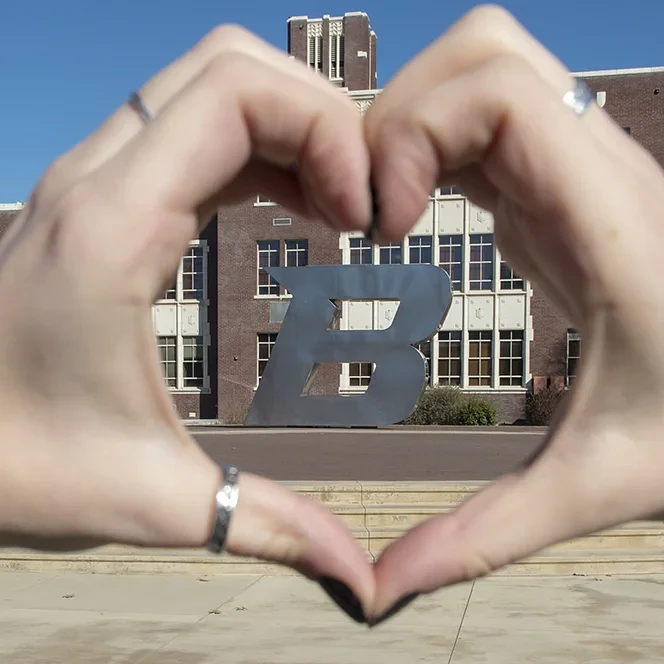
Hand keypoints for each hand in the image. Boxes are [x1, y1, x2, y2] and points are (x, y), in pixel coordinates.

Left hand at [0, 26, 374, 614]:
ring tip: (339, 207)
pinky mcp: (103, 197)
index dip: (326, 133)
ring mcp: (96, 178)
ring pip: (211, 85)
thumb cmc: (7, 465)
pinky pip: (196, 131)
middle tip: (363, 204)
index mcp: (111, 228)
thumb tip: (357, 581)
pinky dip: (260, 150)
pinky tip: (294, 210)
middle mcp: (98, 179)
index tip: (364, 218)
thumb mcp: (148, 499)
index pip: (235, 94)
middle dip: (320, 116)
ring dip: (291, 128)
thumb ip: (267, 528)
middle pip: (231, 65)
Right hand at [363, 5, 663, 622]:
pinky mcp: (566, 188)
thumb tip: (384, 587)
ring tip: (389, 210)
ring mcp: (583, 171)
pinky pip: (488, 124)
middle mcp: (597, 173)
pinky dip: (436, 147)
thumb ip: (487, 532)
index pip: (496, 92)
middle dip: (402, 113)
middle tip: (375, 211)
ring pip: (485, 70)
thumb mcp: (600, 484)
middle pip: (483, 52)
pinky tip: (419, 215)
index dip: (412, 135)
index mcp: (609, 224)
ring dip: (417, 123)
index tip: (384, 228)